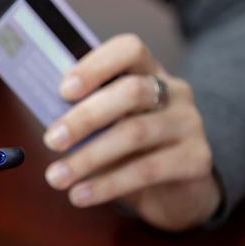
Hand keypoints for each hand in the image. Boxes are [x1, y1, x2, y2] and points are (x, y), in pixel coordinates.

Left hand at [43, 34, 220, 231]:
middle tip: (51, 140)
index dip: (95, 66)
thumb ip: (85, 116)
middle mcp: (174, 92)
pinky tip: (80, 195)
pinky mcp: (197, 159)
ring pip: (134, 134)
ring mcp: (189, 124)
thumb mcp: (108, 128)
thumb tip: (47, 121)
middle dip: (85, 117)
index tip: (63, 90)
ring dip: (88, 157)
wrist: (180, 192)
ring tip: (57, 177)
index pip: (129, 50)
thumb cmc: (131, 152)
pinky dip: (107, 184)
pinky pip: (147, 170)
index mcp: (148, 72)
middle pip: (131, 92)